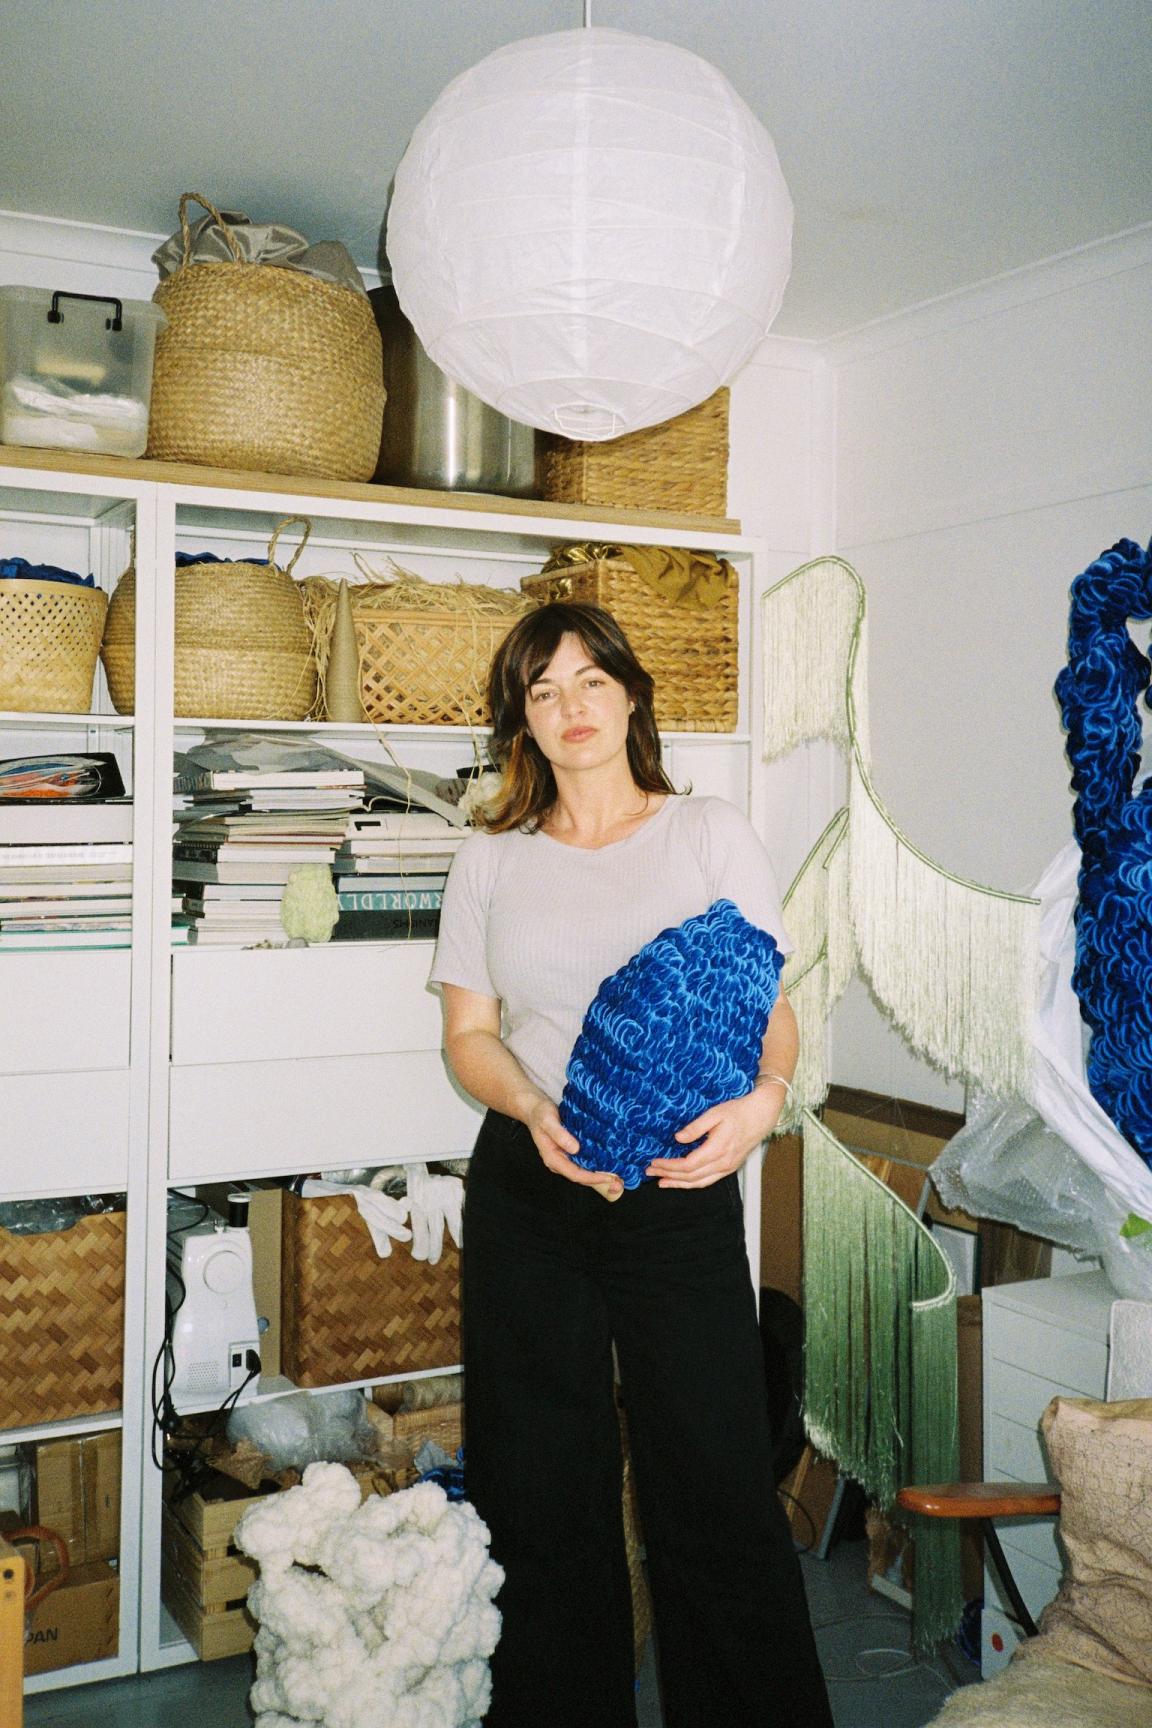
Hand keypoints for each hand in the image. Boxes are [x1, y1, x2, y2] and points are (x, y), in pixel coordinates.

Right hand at [523, 1098, 623, 1201]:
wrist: (535, 1109)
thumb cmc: (540, 1114)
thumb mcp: (548, 1121)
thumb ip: (560, 1135)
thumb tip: (575, 1149)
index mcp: (553, 1159)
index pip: (575, 1174)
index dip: (592, 1178)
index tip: (607, 1177)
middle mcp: (560, 1162)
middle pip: (581, 1177)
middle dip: (600, 1181)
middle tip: (619, 1183)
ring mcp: (566, 1158)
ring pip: (585, 1171)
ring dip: (601, 1175)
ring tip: (619, 1177)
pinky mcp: (571, 1152)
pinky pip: (585, 1162)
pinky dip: (598, 1165)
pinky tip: (610, 1164)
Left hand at [646, 1085, 785, 1189]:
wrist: (761, 1116)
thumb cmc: (738, 1111)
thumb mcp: (715, 1113)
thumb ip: (696, 1127)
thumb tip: (678, 1138)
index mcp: (718, 1149)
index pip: (688, 1165)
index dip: (669, 1166)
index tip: (655, 1162)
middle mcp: (723, 1163)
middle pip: (691, 1176)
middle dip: (669, 1176)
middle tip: (650, 1172)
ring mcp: (727, 1167)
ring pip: (699, 1183)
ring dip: (679, 1184)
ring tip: (662, 1182)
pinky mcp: (729, 1167)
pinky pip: (708, 1181)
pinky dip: (692, 1184)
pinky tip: (682, 1181)